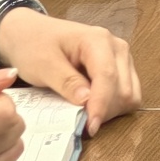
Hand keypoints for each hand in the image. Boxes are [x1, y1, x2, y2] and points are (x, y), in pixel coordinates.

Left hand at [0, 6, 140, 130]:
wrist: (29, 33)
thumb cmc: (34, 45)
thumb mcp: (43, 64)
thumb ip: (66, 82)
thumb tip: (87, 101)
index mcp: (98, 41)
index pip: (107, 76)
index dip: (101, 105)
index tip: (90, 127)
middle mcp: (116, 48)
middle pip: (124, 89)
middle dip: (105, 110)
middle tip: (81, 122)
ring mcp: (121, 58)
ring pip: (130, 94)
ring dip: (111, 111)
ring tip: (85, 114)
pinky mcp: (120, 69)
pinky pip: (127, 94)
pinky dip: (113, 107)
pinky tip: (93, 106)